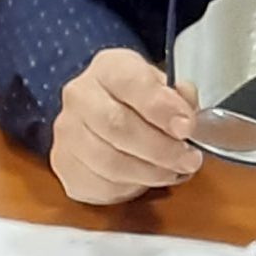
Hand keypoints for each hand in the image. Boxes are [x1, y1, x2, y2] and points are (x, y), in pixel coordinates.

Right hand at [50, 49, 202, 206]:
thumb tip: (186, 110)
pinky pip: (100, 184)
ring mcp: (67, 132)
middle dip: (161, 148)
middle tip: (189, 159)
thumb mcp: (165, 89)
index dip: (161, 107)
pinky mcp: (65, 165)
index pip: (131, 82)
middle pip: (117, 125)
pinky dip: (131, 187)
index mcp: (109, 68)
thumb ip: (180, 97)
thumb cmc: (139, 103)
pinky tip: (147, 179)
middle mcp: (80, 95)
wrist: (102, 120)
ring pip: (110, 161)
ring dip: (150, 172)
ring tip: (175, 171)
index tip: (187, 127)